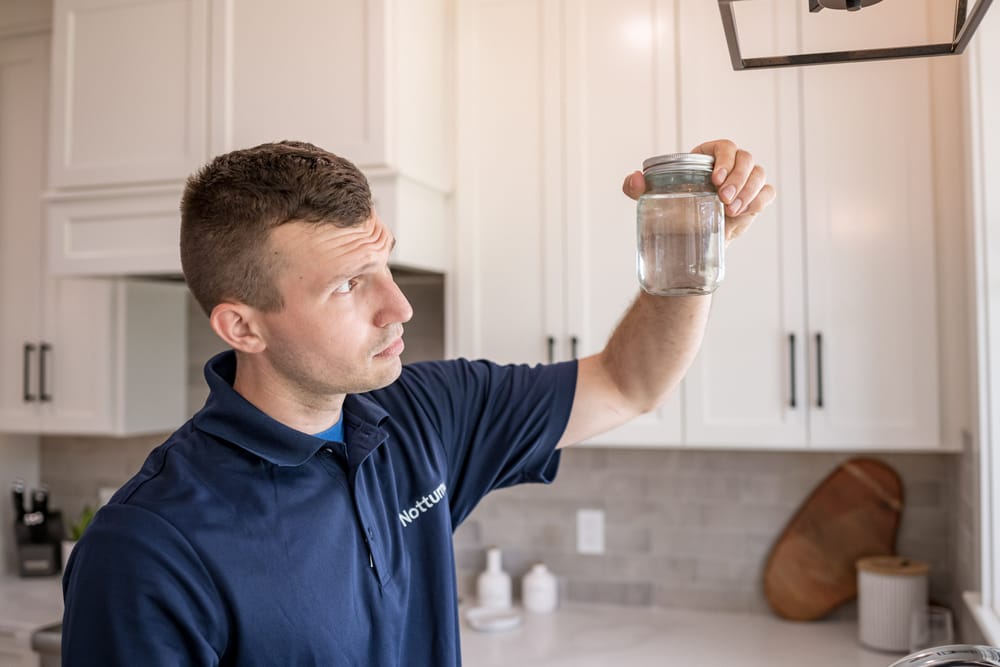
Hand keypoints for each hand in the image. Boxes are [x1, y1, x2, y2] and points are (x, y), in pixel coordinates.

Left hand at [622, 140, 775, 242]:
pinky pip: (768, 192)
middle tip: (723, 200)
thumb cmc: (673, 213)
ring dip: (749, 191)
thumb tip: (633, 179)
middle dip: (738, 178)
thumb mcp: (655, 200)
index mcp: (708, 157)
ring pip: (759, 174)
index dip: (724, 159)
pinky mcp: (755, 198)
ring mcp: (745, 182)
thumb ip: (638, 188)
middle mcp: (730, 166)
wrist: (690, 241)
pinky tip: (743, 212)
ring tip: (731, 211)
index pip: (725, 146)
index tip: (715, 179)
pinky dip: (759, 200)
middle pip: (746, 158)